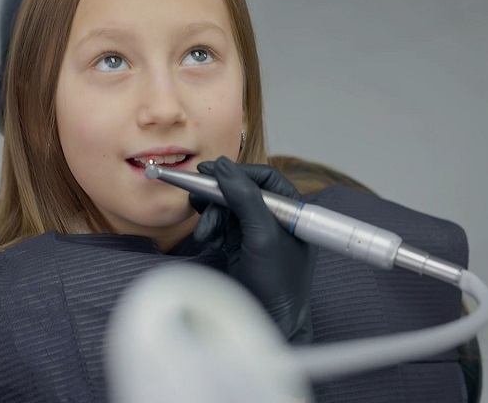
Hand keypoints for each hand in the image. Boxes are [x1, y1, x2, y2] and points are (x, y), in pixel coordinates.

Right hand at [192, 156, 316, 343]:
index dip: (236, 173)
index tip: (210, 172)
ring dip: (211, 216)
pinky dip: (211, 229)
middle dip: (217, 197)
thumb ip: (245, 198)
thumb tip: (224, 167)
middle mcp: (275, 216)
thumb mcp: (262, 235)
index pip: (263, 178)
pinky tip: (208, 239)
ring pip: (227, 208)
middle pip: (240, 190)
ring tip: (204, 233)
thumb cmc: (277, 282)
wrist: (270, 320)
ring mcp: (258, 231)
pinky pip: (221, 225)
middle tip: (195, 196)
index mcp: (292, 209)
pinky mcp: (242, 244)